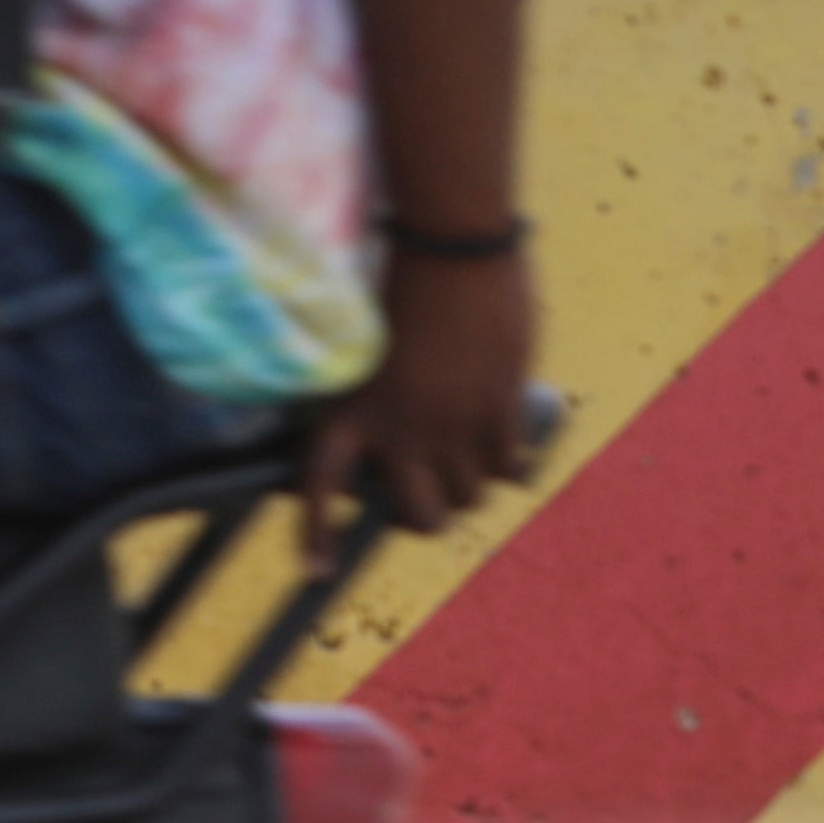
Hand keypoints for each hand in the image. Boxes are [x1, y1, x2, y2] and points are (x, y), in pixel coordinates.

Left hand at [306, 247, 546, 538]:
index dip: (317, 535)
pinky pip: (508, 468)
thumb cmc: (400, 281)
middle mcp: (400, 428)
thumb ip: (376, 395)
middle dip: (422, 516)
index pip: (323, 485)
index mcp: (353, 408)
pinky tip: (501, 437)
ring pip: (469, 496)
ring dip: (468, 482)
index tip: (315, 574)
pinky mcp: (500, 412)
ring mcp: (453, 425)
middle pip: (418, 516)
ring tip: (463, 449)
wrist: (451, 247)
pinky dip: (506, 461)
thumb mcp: (366, 343)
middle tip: (425, 494)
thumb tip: (393, 435)